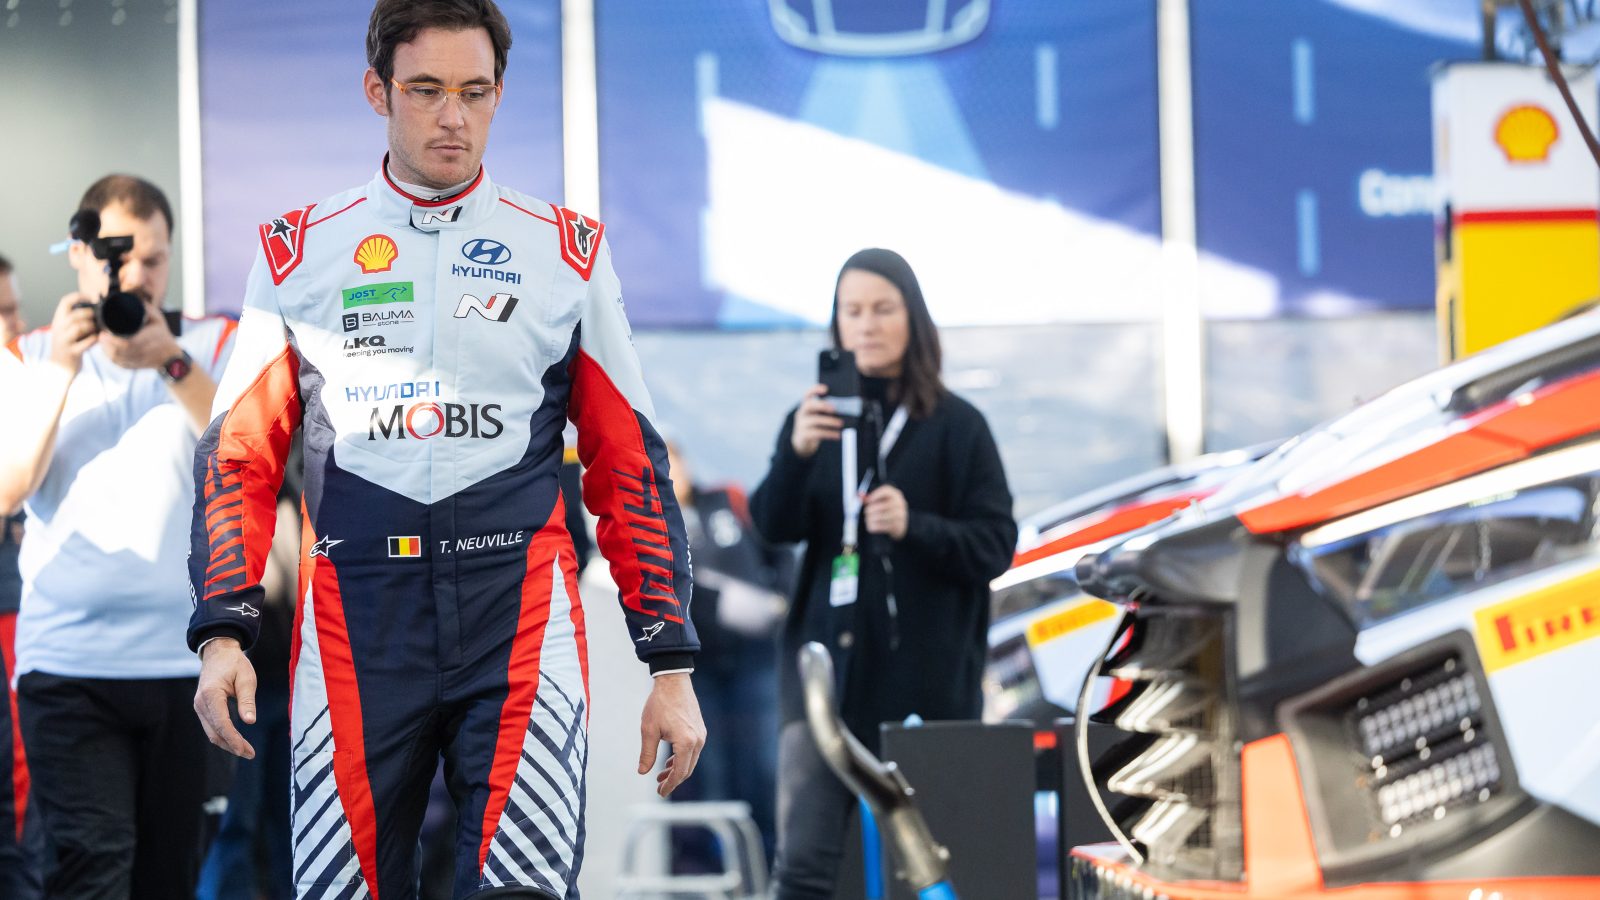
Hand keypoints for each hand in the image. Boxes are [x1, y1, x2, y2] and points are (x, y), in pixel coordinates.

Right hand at [46, 293, 97, 374]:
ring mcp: (64, 341)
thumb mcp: (67, 329)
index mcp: (58, 320)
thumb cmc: (68, 345)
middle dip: (88, 313)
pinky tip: (98, 338)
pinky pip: (86, 343)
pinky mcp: (71, 352)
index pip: (65, 302)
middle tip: (97, 315)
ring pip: (79, 328)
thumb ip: (76, 319)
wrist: (58, 368)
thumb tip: (96, 307)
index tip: (92, 297)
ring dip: (92, 326)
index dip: (79, 296)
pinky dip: (95, 339)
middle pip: (74, 315)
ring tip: (98, 328)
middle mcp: (58, 329)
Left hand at [99, 297, 179, 369]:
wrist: (171, 357)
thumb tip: (134, 299)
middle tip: (101, 335)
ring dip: (107, 350)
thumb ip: (147, 309)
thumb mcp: (159, 319)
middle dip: (106, 344)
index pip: (127, 344)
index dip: (113, 340)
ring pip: (117, 359)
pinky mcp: (134, 367)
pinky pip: (119, 363)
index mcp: (149, 340)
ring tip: (102, 341)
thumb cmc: (163, 336)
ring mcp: (138, 361)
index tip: (104, 332)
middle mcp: (143, 353)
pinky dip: (111, 357)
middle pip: (118, 352)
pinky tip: (107, 350)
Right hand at [194, 638, 257, 758]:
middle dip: (232, 745)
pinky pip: (211, 726)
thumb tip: (250, 722)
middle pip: (215, 732)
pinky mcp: (202, 708)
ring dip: (227, 743)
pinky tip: (236, 741)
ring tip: (245, 751)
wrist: (218, 653)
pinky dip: (223, 735)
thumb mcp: (246, 678)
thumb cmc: (234, 663)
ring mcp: (199, 706)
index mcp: (211, 694)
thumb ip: (247, 700)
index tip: (245, 750)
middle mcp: (201, 703)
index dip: (233, 739)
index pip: (222, 723)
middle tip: (250, 754)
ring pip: (211, 732)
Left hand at [638, 672, 705, 796]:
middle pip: (687, 769)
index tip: (660, 793)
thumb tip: (642, 772)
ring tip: (661, 774)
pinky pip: (692, 750)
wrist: (673, 681)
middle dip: (673, 780)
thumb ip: (647, 754)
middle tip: (659, 786)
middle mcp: (697, 740)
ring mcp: (701, 734)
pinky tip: (669, 760)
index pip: (679, 772)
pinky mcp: (699, 729)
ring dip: (677, 769)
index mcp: (685, 743)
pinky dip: (681, 758)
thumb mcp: (649, 730)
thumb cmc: (660, 704)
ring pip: (691, 760)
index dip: (670, 785)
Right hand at [790, 384, 844, 458]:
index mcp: (806, 406)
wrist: (803, 442)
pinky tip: (838, 434)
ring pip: (815, 420)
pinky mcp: (804, 435)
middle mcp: (802, 413)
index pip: (807, 394)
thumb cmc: (815, 426)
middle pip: (809, 405)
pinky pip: (817, 433)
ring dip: (829, 421)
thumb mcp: (819, 417)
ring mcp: (801, 424)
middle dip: (822, 405)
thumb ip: (828, 411)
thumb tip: (846, 408)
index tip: (826, 388)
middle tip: (834, 408)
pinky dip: (829, 434)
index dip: (815, 390)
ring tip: (841, 423)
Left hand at [863, 484, 908, 539]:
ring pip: (880, 517)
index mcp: (895, 494)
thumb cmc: (887, 509)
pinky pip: (881, 526)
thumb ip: (870, 498)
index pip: (886, 491)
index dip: (875, 495)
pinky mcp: (897, 526)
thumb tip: (859, 496)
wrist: (903, 522)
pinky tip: (872, 525)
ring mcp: (900, 515)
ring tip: (869, 519)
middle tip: (866, 512)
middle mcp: (899, 503)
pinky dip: (874, 526)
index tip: (867, 501)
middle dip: (870, 510)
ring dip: (871, 519)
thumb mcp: (881, 501)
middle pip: (881, 506)